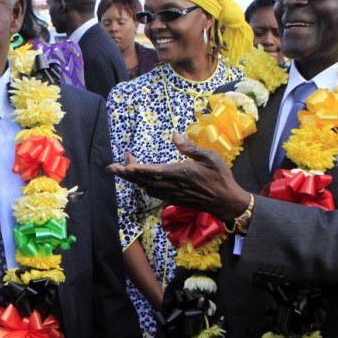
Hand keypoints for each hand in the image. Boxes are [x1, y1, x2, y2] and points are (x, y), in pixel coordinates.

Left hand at [107, 133, 249, 223]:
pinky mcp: (174, 199)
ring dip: (133, 179)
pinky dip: (144, 185)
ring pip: (146, 187)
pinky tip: (140, 180)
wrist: (226, 202)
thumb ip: (190, 148)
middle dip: (126, 174)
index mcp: (181, 173)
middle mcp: (172, 185)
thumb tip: (174, 135)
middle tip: (111, 167)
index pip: (153, 171)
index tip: (123, 166)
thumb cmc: (220, 177)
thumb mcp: (209, 157)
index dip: (136, 169)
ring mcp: (172, 194)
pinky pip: (154, 192)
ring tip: (122, 170)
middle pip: (144, 180)